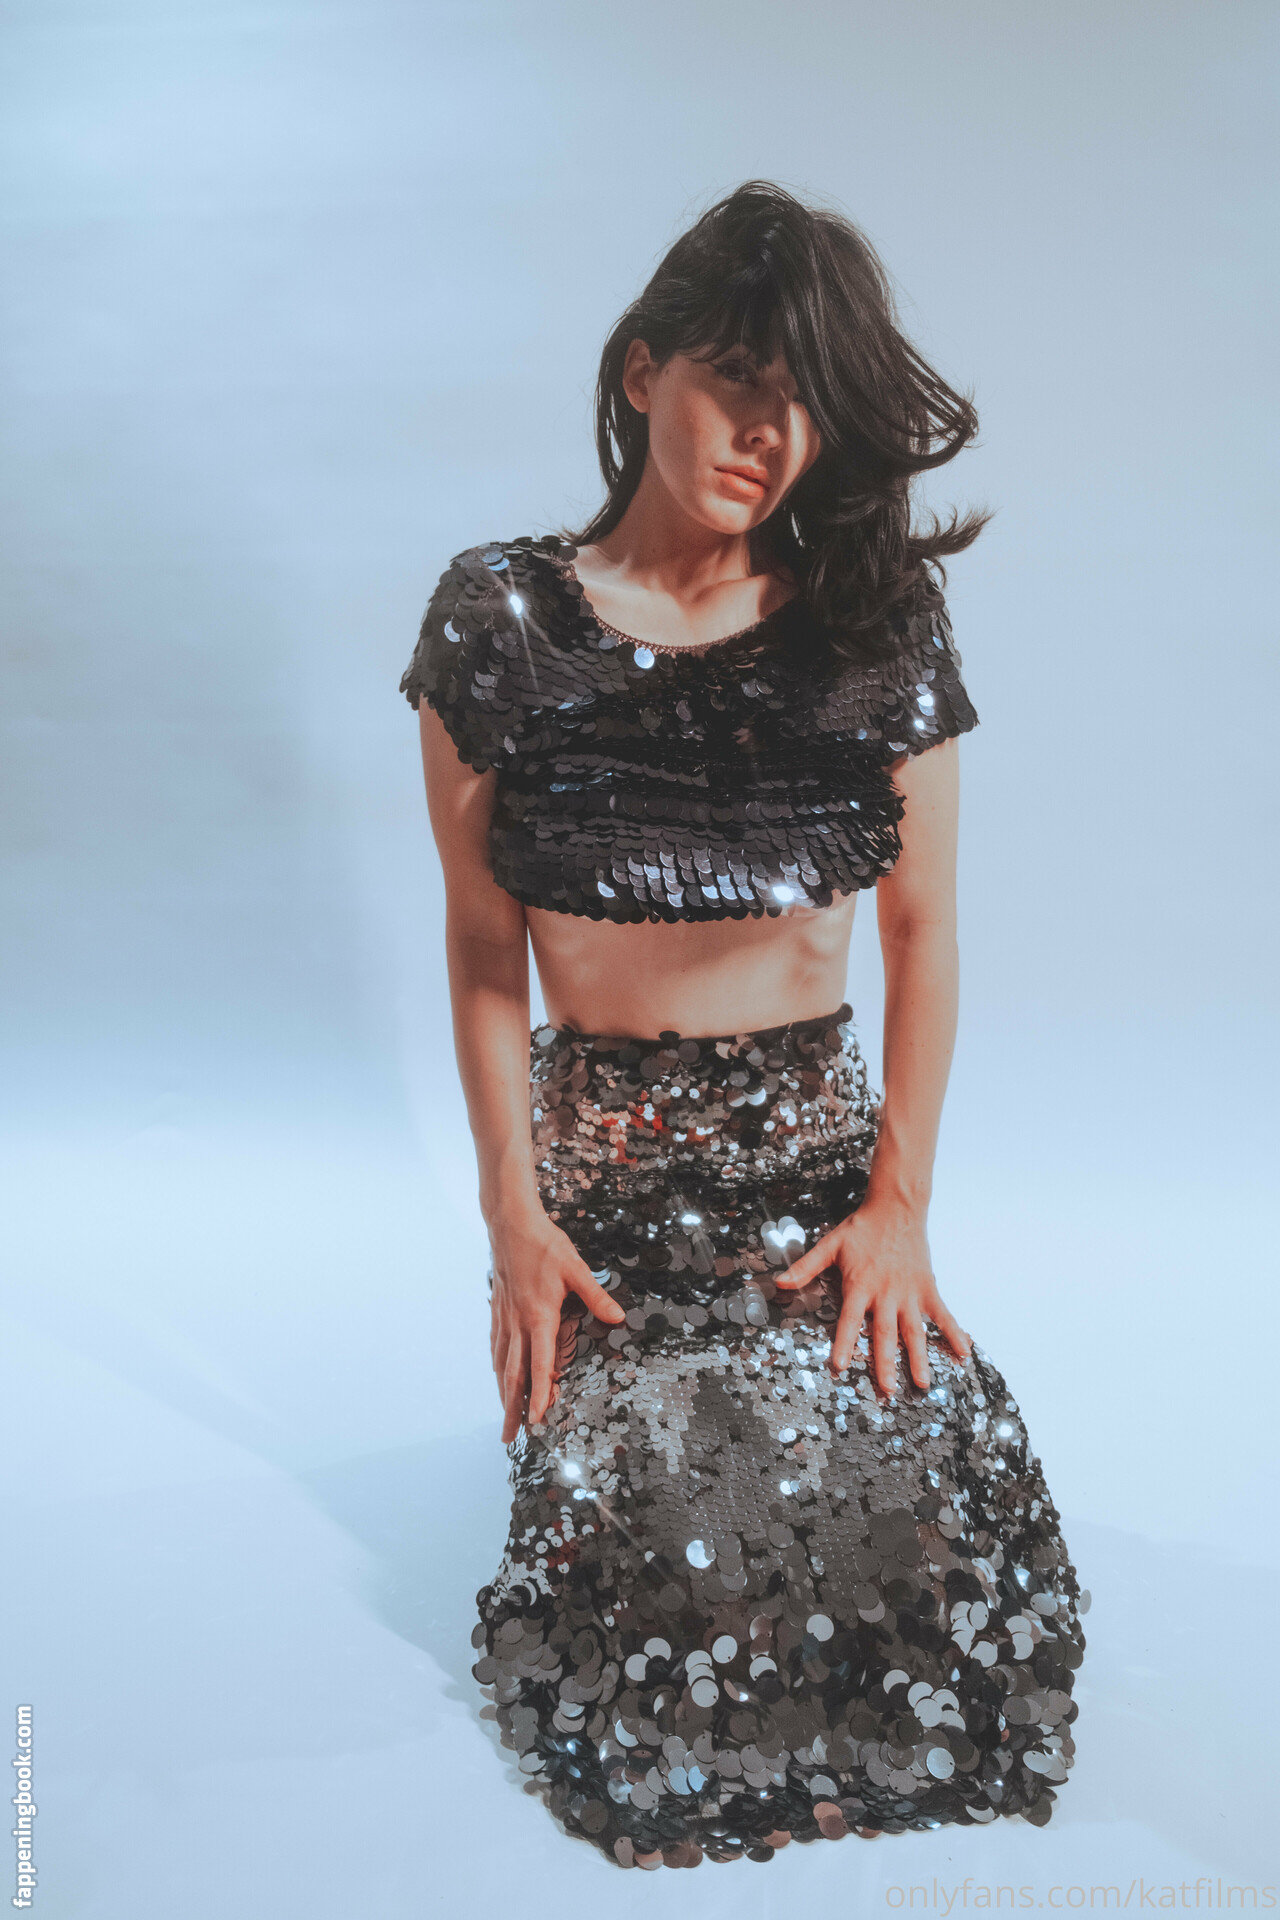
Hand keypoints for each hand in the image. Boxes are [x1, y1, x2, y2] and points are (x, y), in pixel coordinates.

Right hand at [488, 1203, 626, 1442]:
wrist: (510, 1224)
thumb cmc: (545, 1245)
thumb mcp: (576, 1268)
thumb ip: (596, 1296)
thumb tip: (618, 1319)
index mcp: (538, 1316)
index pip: (538, 1365)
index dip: (538, 1395)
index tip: (537, 1421)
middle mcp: (518, 1323)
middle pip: (512, 1375)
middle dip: (512, 1409)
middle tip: (511, 1438)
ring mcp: (504, 1317)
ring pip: (501, 1364)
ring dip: (503, 1394)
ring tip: (505, 1418)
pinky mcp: (498, 1310)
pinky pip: (496, 1347)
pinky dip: (497, 1368)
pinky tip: (498, 1377)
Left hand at [773, 1199, 971, 1398]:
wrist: (896, 1207)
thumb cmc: (862, 1228)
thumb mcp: (830, 1245)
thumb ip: (805, 1267)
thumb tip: (778, 1283)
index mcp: (860, 1285)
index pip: (850, 1320)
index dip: (844, 1343)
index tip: (840, 1367)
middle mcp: (886, 1293)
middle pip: (884, 1333)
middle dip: (885, 1363)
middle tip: (888, 1390)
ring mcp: (909, 1292)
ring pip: (914, 1331)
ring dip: (918, 1357)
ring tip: (922, 1384)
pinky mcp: (927, 1288)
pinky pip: (942, 1314)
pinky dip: (954, 1332)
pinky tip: (964, 1352)